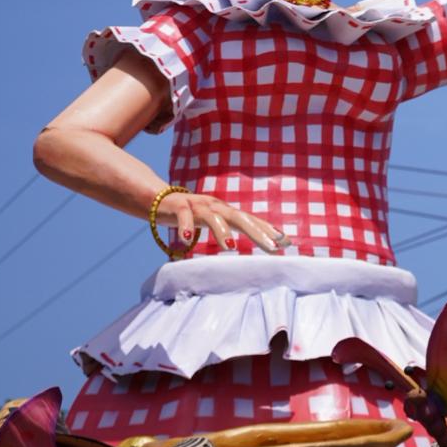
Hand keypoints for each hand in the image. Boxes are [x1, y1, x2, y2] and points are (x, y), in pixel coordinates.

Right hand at [157, 191, 290, 254]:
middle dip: (258, 232)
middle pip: (241, 218)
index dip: (269, 231)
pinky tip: (189, 239)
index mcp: (227, 212)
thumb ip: (231, 231)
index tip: (287, 243)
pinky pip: (184, 216)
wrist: (160, 199)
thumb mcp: (214, 222)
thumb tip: (248, 244)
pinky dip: (186, 226)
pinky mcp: (178, 206)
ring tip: (230, 247)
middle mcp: (217, 207)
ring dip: (221, 231)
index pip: (253, 221)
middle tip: (273, 247)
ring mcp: (198, 205)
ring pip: (213, 217)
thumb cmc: (192, 214)